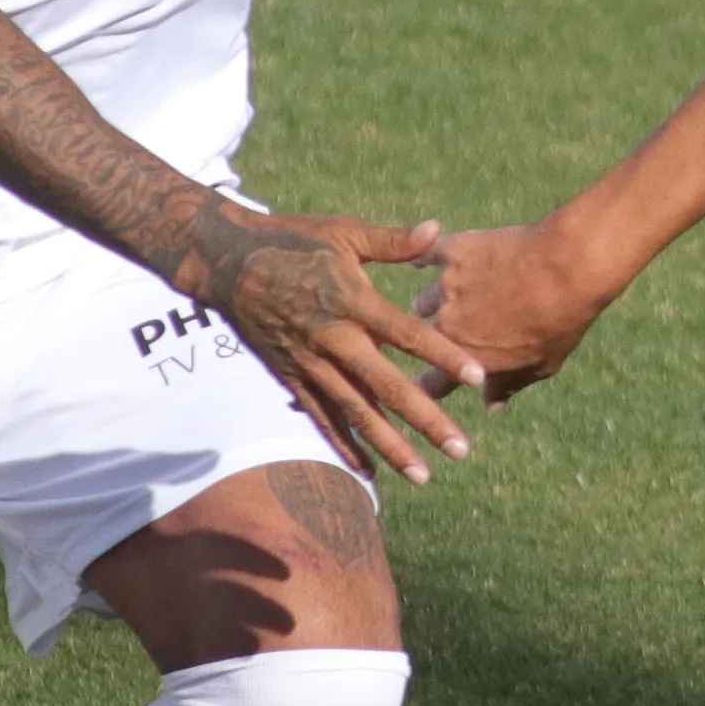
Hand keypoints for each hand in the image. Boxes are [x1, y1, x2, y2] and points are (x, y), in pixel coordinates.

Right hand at [176, 207, 485, 479]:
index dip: (442, 355)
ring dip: (389, 446)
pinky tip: (369, 471)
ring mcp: (310, 362)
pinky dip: (343, 445)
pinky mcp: (291, 377)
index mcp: (351, 300)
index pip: (406, 333)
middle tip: (461, 449)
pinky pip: (320, 417)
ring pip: (355, 412)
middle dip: (425, 420)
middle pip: (385, 386)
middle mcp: (333, 338)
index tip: (477, 377)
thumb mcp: (343, 231)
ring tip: (422, 476)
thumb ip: (392, 241)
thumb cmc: (294, 240)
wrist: (227, 261)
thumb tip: (437, 230)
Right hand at [416, 219, 620, 401]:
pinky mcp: (455, 251)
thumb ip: (508, 385)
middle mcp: (446, 326)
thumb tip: (491, 406)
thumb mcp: (539, 366)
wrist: (566, 270)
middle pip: (424, 340)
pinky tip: (421, 258)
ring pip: (425, 301)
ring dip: (433, 304)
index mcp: (466, 359)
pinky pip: (429, 254)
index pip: (431, 384)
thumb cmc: (559, 323)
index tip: (427, 385)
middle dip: (435, 340)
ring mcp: (447, 287)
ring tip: (446, 299)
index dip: (427, 387)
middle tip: (450, 334)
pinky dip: (426, 257)